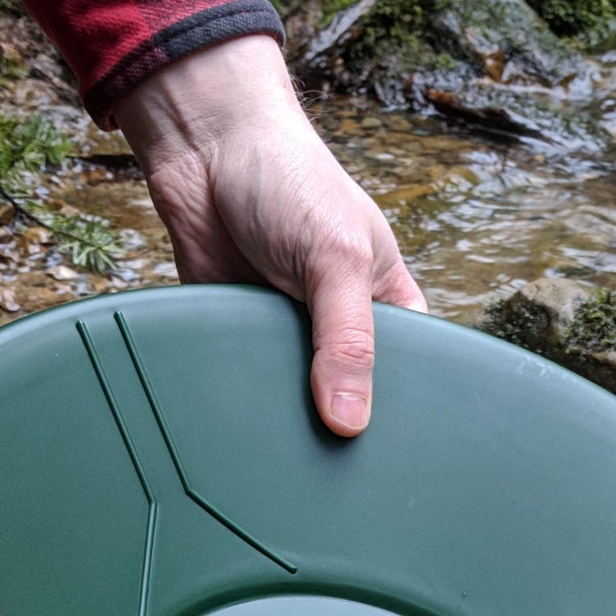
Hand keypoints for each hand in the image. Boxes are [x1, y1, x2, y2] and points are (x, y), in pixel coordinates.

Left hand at [113, 35, 426, 436]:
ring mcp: (290, 339)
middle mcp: (341, 329)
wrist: (204, 148)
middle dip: (342, 425)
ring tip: (290, 454)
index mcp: (388, 307)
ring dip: (288, 419)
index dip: (403, 414)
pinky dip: (243, 399)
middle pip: (351, 400)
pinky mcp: (239, 342)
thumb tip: (350, 421)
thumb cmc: (288, 179)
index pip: (412, 378)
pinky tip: (246, 421)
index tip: (390, 454)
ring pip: (296, 404)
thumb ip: (347, 341)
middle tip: (336, 467)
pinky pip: (246, 388)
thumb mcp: (337, 258)